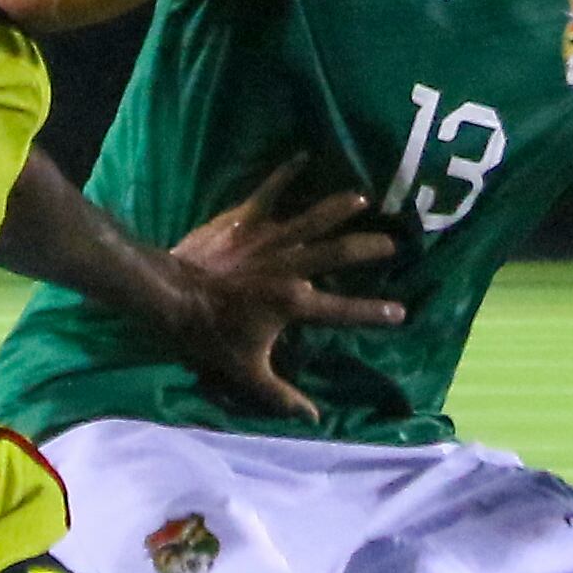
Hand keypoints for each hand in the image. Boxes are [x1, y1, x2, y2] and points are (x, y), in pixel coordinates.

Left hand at [165, 161, 405, 417]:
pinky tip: (303, 153)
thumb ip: (281, 396)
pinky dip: (286, 173)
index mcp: (295, 303)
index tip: (402, 312)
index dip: (375, 313)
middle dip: (370, 247)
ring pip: (313, 217)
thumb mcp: (246, 372)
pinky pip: (270, 191)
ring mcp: (269, 239)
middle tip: (394, 243)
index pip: (345, 309)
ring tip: (364, 198)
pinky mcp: (245, 220)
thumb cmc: (208, 336)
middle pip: (340, 252)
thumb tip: (313, 419)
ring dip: (340, 206)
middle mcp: (291, 266)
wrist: (169, 295)